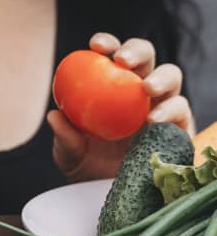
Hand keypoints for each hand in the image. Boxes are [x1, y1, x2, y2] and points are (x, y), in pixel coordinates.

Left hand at [48, 32, 195, 181]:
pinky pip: (181, 111)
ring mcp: (162, 105)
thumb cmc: (85, 164)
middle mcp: (137, 89)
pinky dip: (170, 111)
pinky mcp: (180, 126)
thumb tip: (54, 115)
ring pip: (170, 77)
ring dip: (160, 78)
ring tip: (146, 88)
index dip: (107, 43)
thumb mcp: (68, 152)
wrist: (108, 192)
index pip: (111, 55)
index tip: (95, 46)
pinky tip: (153, 119)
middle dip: (136, 51)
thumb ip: (64, 136)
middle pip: (146, 57)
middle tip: (122, 61)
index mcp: (110, 84)